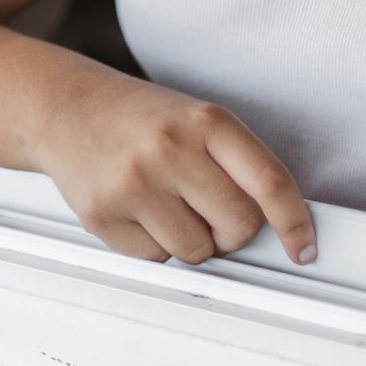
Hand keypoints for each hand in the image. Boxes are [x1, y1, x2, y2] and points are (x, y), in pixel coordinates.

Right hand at [29, 67, 316, 266]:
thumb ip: (235, 164)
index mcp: (205, 120)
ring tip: (166, 203)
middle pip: (238, 225)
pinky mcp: (103, 214)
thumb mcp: (194, 119)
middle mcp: (170, 148)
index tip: (303, 246)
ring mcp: (134, 182)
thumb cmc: (137, 117)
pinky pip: (155, 259)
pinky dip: (154, 245)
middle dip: (232, 230)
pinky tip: (136, 209)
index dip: (294, 222)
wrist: (62, 106)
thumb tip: (277, 226)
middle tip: (210, 210)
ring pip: (197, 251)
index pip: (269, 181)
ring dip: (192, 240)